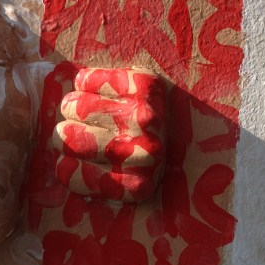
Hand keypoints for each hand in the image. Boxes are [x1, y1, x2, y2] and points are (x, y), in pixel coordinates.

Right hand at [53, 67, 166, 202]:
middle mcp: (140, 152)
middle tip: (79, 131)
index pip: (68, 173)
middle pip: (65, 138)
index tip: (75, 160)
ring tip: (85, 110)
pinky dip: (84, 83)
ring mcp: (142, 116)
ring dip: (73, 107)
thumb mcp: (128, 184)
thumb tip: (57, 168)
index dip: (66, 164)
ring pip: (72, 106)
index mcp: (135, 185)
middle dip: (66, 133)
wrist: (207, 125)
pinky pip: (86, 79)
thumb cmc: (152, 158)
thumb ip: (96, 183)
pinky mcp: (143, 84)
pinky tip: (93, 89)